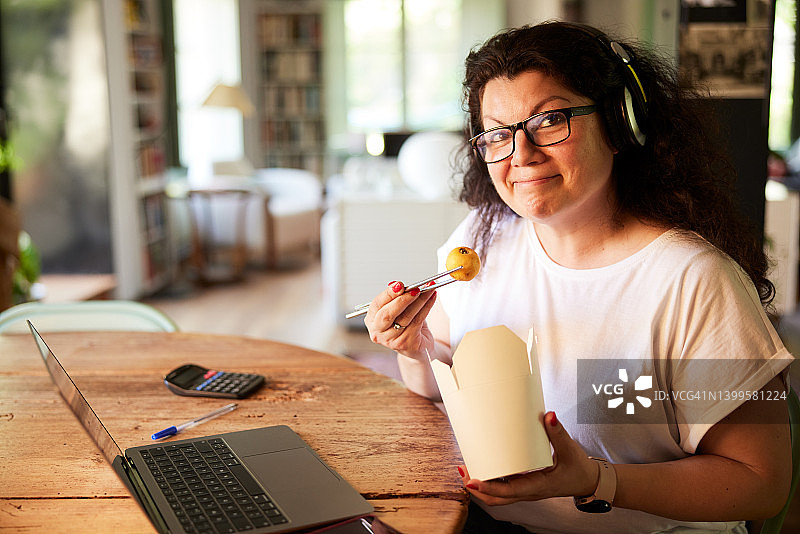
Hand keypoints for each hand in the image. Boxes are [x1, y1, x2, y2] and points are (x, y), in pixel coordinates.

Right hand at [364, 281, 436, 358]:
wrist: (418, 347)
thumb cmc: (406, 327)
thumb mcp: (399, 310)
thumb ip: (396, 297)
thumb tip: (394, 284)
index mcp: (372, 321)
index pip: (376, 305)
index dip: (388, 294)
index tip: (399, 285)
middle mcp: (378, 332)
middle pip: (387, 314)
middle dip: (402, 299)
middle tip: (414, 289)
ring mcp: (391, 340)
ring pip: (405, 317)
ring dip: (419, 301)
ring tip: (428, 290)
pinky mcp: (406, 343)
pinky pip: (417, 321)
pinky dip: (426, 307)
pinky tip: (431, 298)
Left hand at [458, 412, 599, 505]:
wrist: (587, 481)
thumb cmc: (579, 468)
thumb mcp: (569, 449)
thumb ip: (558, 432)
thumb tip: (548, 415)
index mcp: (538, 486)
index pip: (508, 492)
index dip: (488, 487)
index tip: (472, 481)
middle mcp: (528, 491)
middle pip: (496, 498)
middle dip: (477, 488)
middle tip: (463, 471)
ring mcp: (525, 490)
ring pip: (498, 495)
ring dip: (481, 485)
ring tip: (467, 468)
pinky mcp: (525, 484)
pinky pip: (504, 488)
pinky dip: (491, 480)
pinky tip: (483, 467)